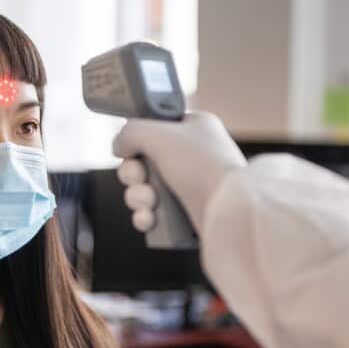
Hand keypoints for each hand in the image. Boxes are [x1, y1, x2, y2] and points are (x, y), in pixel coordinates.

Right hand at [111, 111, 246, 230]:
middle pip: (143, 162)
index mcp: (193, 128)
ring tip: (149, 203)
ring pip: (145, 189)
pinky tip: (150, 220)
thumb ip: (130, 131)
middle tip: (140, 178)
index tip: (132, 150)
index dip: (137, 141)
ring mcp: (190, 185)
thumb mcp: (159, 134)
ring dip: (138, 197)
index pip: (153, 128)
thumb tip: (118, 146)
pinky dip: (147, 217)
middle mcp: (192, 155)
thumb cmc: (202, 166)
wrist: (229, 211)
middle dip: (133, 174)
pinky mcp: (188, 213)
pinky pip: (155, 213)